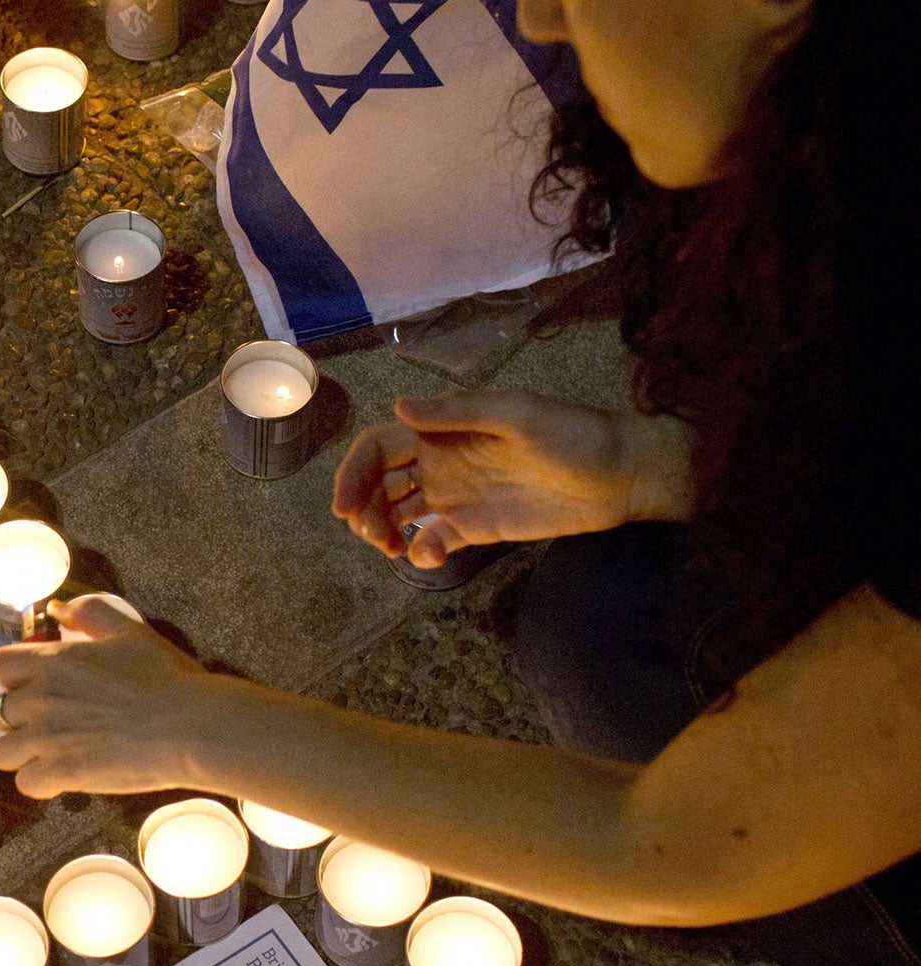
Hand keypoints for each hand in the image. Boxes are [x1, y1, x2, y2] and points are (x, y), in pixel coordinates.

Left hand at [0, 596, 228, 798]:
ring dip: (22, 753)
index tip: (30, 686)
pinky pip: (25, 784)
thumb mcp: (129, 630)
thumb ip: (90, 613)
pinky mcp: (60, 773)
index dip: (11, 677)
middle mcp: (41, 698)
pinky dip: (40, 782)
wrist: (188, 726)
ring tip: (48, 754)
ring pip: (2, 751)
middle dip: (15, 718)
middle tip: (43, 724)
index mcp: (53, 661)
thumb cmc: (164, 677)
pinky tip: (62, 777)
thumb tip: (59, 608)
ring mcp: (47, 738)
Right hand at [331, 391, 691, 567]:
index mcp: (443, 429)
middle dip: (361, 507)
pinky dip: (420, 552)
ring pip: (397, 513)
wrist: (621, 476)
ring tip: (389, 547)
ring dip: (381, 531)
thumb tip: (399, 408)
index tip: (345, 506)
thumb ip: (458, 413)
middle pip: (379, 483)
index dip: (354, 472)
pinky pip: (433, 541)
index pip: (379, 447)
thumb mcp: (517, 414)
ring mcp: (455, 496)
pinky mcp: (475, 527)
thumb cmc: (573, 435)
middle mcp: (440, 461)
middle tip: (370, 533)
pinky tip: (427, 557)